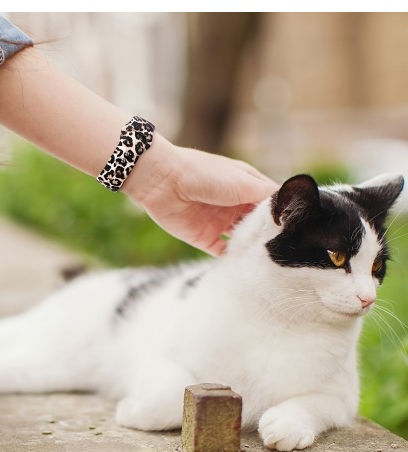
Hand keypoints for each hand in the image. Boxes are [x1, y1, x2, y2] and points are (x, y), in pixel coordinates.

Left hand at [123, 138, 278, 255]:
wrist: (163, 181)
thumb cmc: (205, 174)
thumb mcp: (242, 182)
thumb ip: (266, 197)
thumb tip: (291, 207)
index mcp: (246, 187)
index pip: (271, 205)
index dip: (284, 216)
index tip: (301, 230)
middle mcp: (235, 205)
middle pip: (258, 225)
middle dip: (270, 235)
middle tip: (289, 250)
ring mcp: (219, 222)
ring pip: (242, 240)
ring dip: (253, 248)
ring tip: (272, 261)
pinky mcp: (204, 238)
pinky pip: (223, 252)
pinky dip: (234, 258)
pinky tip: (247, 266)